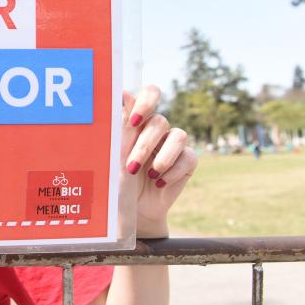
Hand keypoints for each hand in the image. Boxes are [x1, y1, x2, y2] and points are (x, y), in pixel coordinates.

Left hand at [120, 85, 196, 237]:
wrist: (133, 209)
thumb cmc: (119, 180)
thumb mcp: (116, 157)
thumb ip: (122, 128)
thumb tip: (123, 95)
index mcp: (137, 121)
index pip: (150, 95)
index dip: (147, 101)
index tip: (135, 119)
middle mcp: (156, 129)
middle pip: (159, 121)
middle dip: (145, 144)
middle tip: (132, 166)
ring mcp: (172, 144)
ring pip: (178, 135)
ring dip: (163, 157)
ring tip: (150, 174)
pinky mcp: (187, 161)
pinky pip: (188, 157)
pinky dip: (173, 171)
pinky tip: (159, 182)